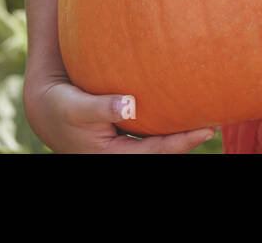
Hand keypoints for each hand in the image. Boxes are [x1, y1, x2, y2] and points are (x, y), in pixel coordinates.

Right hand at [23, 70, 218, 152]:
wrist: (45, 108)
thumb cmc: (60, 107)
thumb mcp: (77, 107)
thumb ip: (102, 107)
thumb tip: (129, 104)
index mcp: (114, 156)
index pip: (157, 152)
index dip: (183, 142)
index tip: (207, 129)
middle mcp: (122, 155)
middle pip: (163, 150)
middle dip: (189, 139)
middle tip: (216, 123)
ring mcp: (124, 146)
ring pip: (159, 142)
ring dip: (180, 132)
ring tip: (207, 117)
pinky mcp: (124, 134)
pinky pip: (151, 131)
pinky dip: (167, 122)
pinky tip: (181, 107)